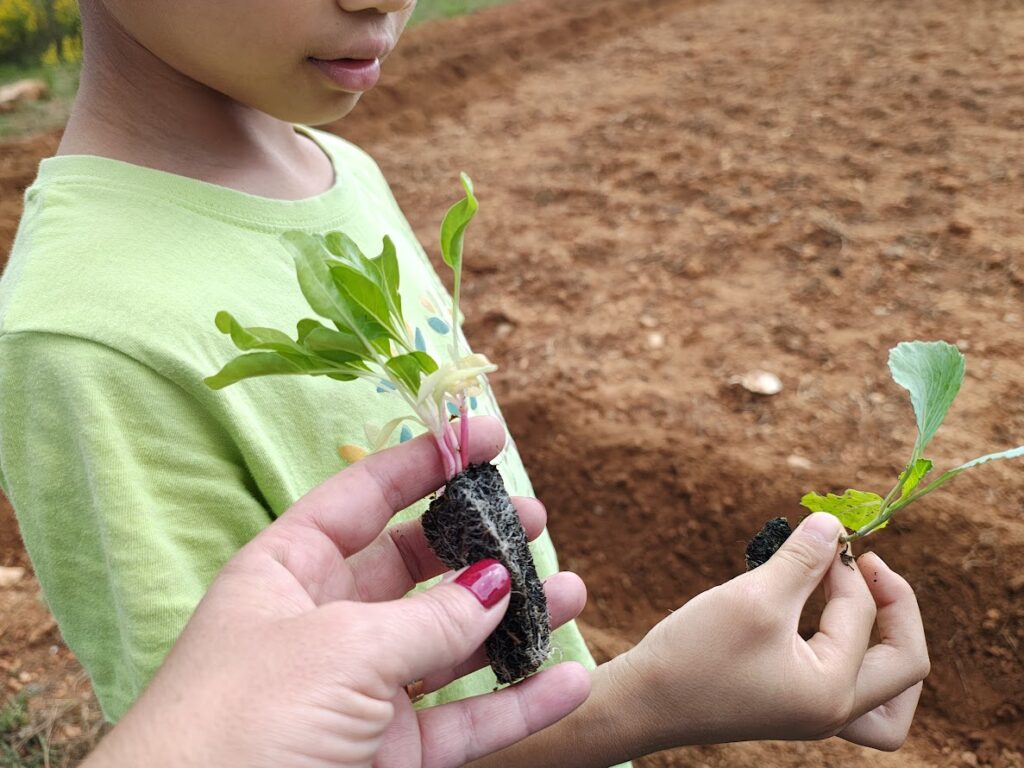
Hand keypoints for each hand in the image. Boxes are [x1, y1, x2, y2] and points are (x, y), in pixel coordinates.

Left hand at [83, 417, 590, 767]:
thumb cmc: (241, 727)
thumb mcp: (339, 650)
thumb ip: (427, 619)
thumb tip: (494, 584)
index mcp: (288, 573)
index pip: (363, 498)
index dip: (423, 463)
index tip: (483, 439)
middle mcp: (326, 625)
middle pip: (416, 567)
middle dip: (477, 540)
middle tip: (534, 518)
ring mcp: (360, 692)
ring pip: (451, 644)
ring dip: (513, 620)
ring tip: (570, 591)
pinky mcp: (389, 754)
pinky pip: (466, 720)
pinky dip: (519, 703)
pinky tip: (570, 680)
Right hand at [625, 513, 928, 750]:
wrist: (643, 702)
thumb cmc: (694, 654)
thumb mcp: (753, 598)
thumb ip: (801, 559)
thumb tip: (834, 522)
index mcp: (833, 693)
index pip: (861, 614)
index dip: (844, 565)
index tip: (821, 532)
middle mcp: (833, 712)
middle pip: (905, 665)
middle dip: (896, 607)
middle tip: (867, 565)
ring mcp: (814, 715)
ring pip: (888, 692)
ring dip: (889, 644)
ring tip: (868, 602)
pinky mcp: (792, 707)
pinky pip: (853, 691)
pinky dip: (855, 655)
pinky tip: (824, 621)